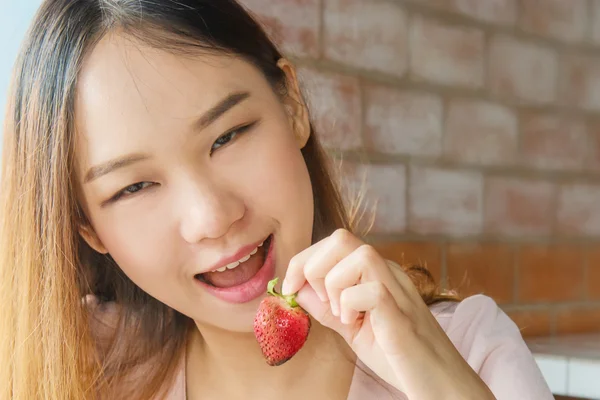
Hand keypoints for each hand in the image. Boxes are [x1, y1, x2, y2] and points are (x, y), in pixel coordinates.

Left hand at [281, 229, 495, 399]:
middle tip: (317, 299)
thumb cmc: (398, 356)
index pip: (333, 244)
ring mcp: (399, 290)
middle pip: (342, 237)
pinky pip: (372, 290)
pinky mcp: (403, 314)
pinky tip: (356, 324)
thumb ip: (327, 307)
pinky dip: (351, 304)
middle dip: (313, 265)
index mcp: (375, 273)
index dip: (303, 260)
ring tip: (340, 312)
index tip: (289, 287)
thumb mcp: (352, 328)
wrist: (440, 384)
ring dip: (334, 283)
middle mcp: (388, 273)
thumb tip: (297, 288)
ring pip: (359, 254)